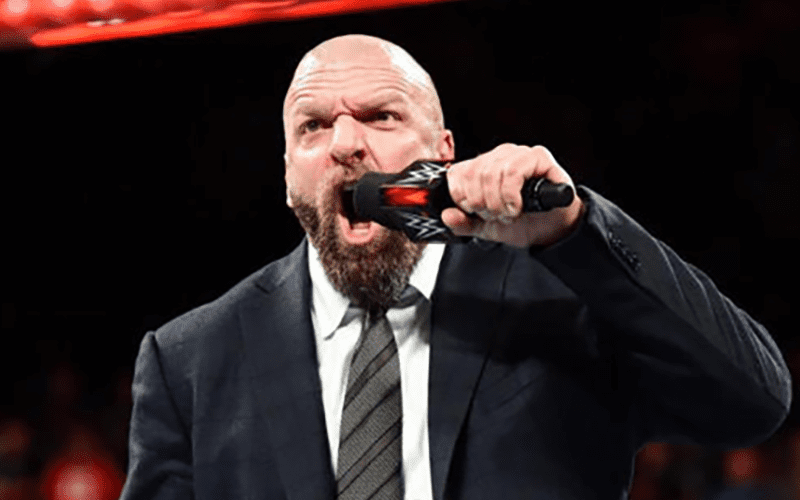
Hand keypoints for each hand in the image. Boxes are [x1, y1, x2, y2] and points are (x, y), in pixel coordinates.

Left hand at [442, 144, 584, 247]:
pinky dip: (511, 195)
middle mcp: (498, 156)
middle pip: (473, 173)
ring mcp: (518, 154)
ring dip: (497, 201)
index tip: (475, 213)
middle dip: (482, 203)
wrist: (551, 230)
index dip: (462, 197)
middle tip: (496, 216)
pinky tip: (517, 206)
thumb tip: (446, 215)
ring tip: (508, 213)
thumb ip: (463, 223)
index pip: (458, 172)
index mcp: (482, 167)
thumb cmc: (522, 222)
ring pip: (492, 172)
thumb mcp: (486, 227)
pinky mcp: (538, 157)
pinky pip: (513, 171)